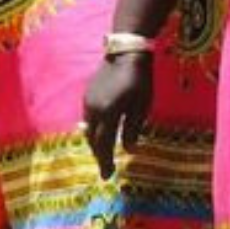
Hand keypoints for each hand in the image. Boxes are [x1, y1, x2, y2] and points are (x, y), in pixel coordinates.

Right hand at [81, 51, 153, 180]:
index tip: (108, 176)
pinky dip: (93, 131)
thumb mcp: (142, 105)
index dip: (106, 161)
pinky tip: (100, 135)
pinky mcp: (87, 95)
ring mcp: (88, 102)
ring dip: (95, 144)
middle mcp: (94, 110)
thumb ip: (134, 127)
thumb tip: (129, 148)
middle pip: (93, 140)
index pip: (105, 144)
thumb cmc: (140, 79)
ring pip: (88, 130)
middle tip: (106, 170)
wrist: (125, 52)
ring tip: (104, 155)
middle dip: (99, 156)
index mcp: (109, 113)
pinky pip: (88, 119)